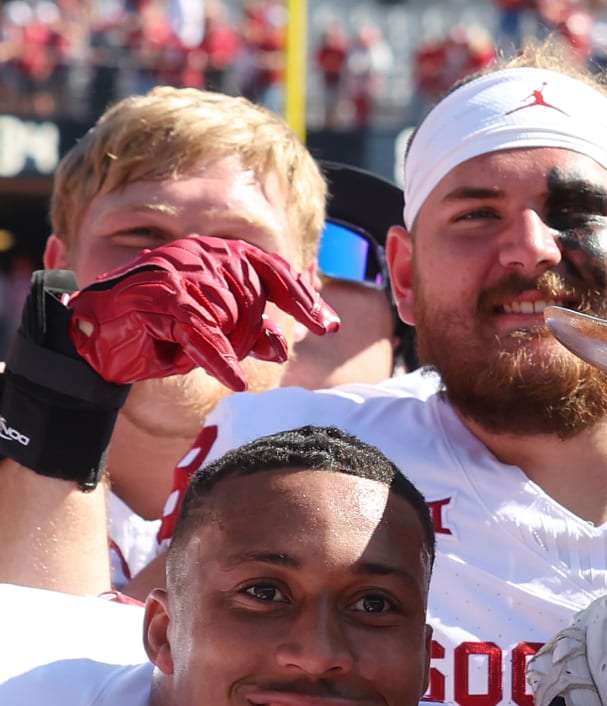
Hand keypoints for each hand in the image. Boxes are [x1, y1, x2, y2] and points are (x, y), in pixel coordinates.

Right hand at [68, 236, 337, 391]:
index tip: (329, 327)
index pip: (275, 270)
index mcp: (219, 256)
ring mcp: (178, 269)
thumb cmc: (162, 335)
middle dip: (250, 332)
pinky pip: (203, 328)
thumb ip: (251, 334)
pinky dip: (220, 356)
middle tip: (238, 351)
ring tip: (203, 352)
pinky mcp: (159, 294)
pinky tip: (234, 378)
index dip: (305, 298)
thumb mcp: (217, 337)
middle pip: (255, 296)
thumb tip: (282, 345)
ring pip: (230, 313)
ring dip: (225, 343)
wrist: (103, 342)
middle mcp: (201, 254)